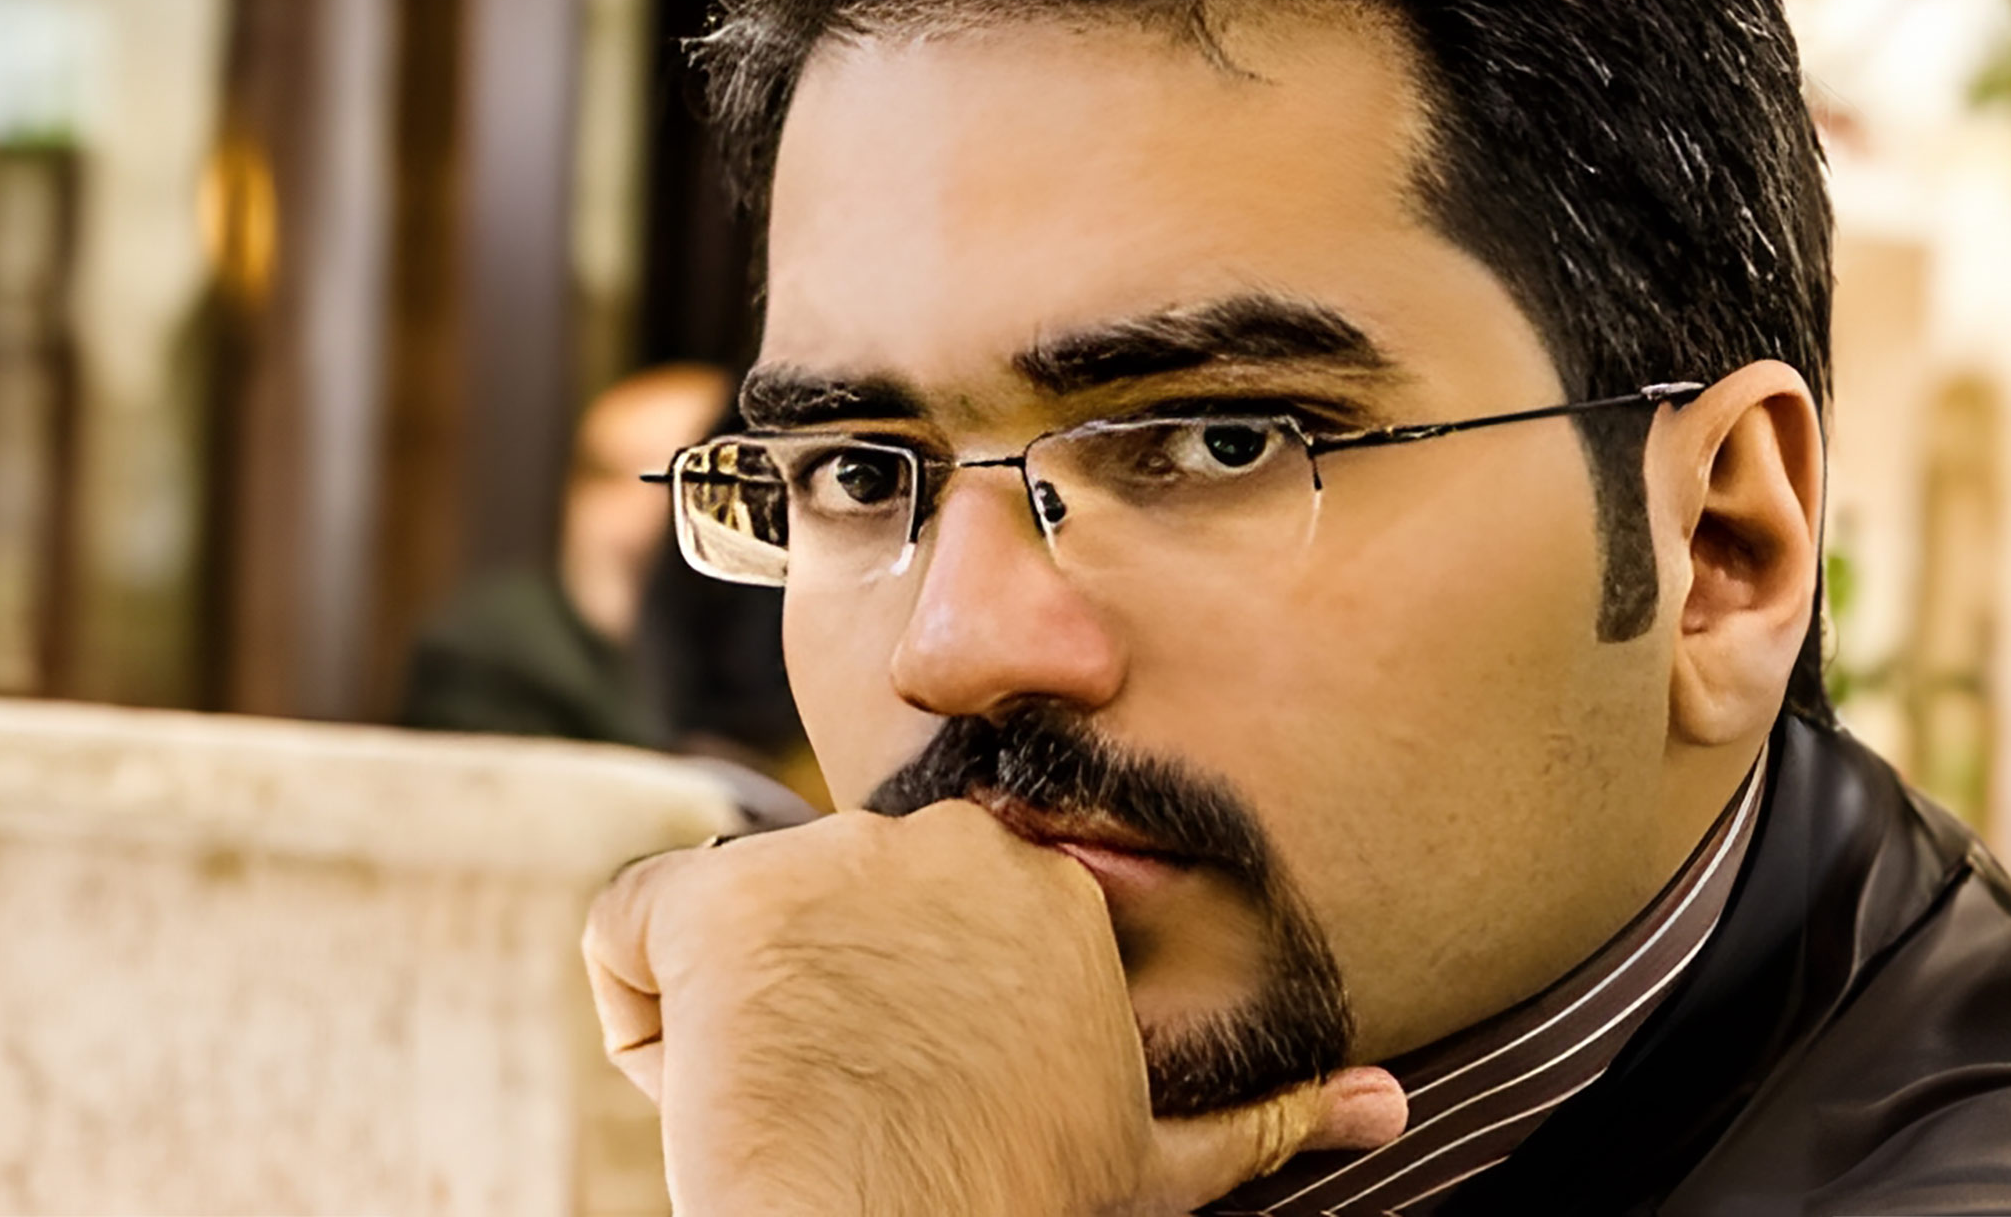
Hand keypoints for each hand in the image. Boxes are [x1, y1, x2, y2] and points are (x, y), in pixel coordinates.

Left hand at [583, 799, 1406, 1213]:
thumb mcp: (1150, 1166)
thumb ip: (1259, 1117)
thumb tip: (1389, 1104)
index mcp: (1042, 888)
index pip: (904, 924)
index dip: (893, 1028)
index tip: (913, 1101)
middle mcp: (944, 844)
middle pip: (814, 918)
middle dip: (813, 1017)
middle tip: (857, 1119)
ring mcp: (831, 860)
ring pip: (721, 935)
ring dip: (733, 1034)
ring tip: (799, 1121)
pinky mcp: (720, 899)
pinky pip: (622, 935)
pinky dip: (638, 1025)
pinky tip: (714, 1099)